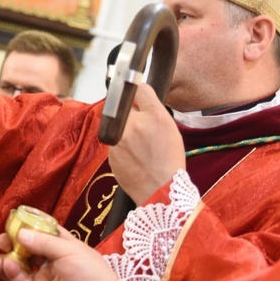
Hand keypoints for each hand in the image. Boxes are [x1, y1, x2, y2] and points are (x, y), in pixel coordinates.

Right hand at [0, 225, 117, 280]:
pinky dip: (11, 272)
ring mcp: (42, 277)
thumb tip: (19, 234)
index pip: (42, 232)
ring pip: (20, 265)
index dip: (28, 226)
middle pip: (27, 248)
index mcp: (63, 245)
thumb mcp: (68, 249)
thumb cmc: (88, 270)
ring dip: (7, 259)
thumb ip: (42, 242)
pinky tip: (6, 265)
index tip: (14, 220)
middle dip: (13, 242)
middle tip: (3, 240)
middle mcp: (51, 260)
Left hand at [107, 84, 184, 204]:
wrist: (161, 190)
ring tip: (142, 147)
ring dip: (126, 130)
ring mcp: (118, 141)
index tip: (137, 94)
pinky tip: (136, 156)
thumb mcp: (169, 126)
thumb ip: (151, 106)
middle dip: (131, 113)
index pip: (138, 90)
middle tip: (144, 127)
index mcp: (151, 116)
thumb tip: (136, 92)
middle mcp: (131, 125)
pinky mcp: (110, 154)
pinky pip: (115, 143)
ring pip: (119, 126)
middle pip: (124, 108)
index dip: (138, 92)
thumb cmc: (169, 159)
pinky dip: (123, 146)